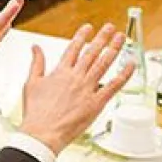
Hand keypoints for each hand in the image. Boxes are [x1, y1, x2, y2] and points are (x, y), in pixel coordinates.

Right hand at [19, 23, 133, 155]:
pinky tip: (130, 65)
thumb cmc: (36, 113)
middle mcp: (76, 77)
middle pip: (91, 52)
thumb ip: (36, 63)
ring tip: (120, 37)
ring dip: (113, 49)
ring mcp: (87, 89)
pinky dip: (124, 74)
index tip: (88, 28)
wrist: (42, 133)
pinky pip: (114, 86)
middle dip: (102, 38)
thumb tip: (35, 47)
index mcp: (60, 72)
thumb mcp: (31, 83)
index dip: (82, 36)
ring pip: (104, 64)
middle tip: (110, 27)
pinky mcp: (96, 103)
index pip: (73, 48)